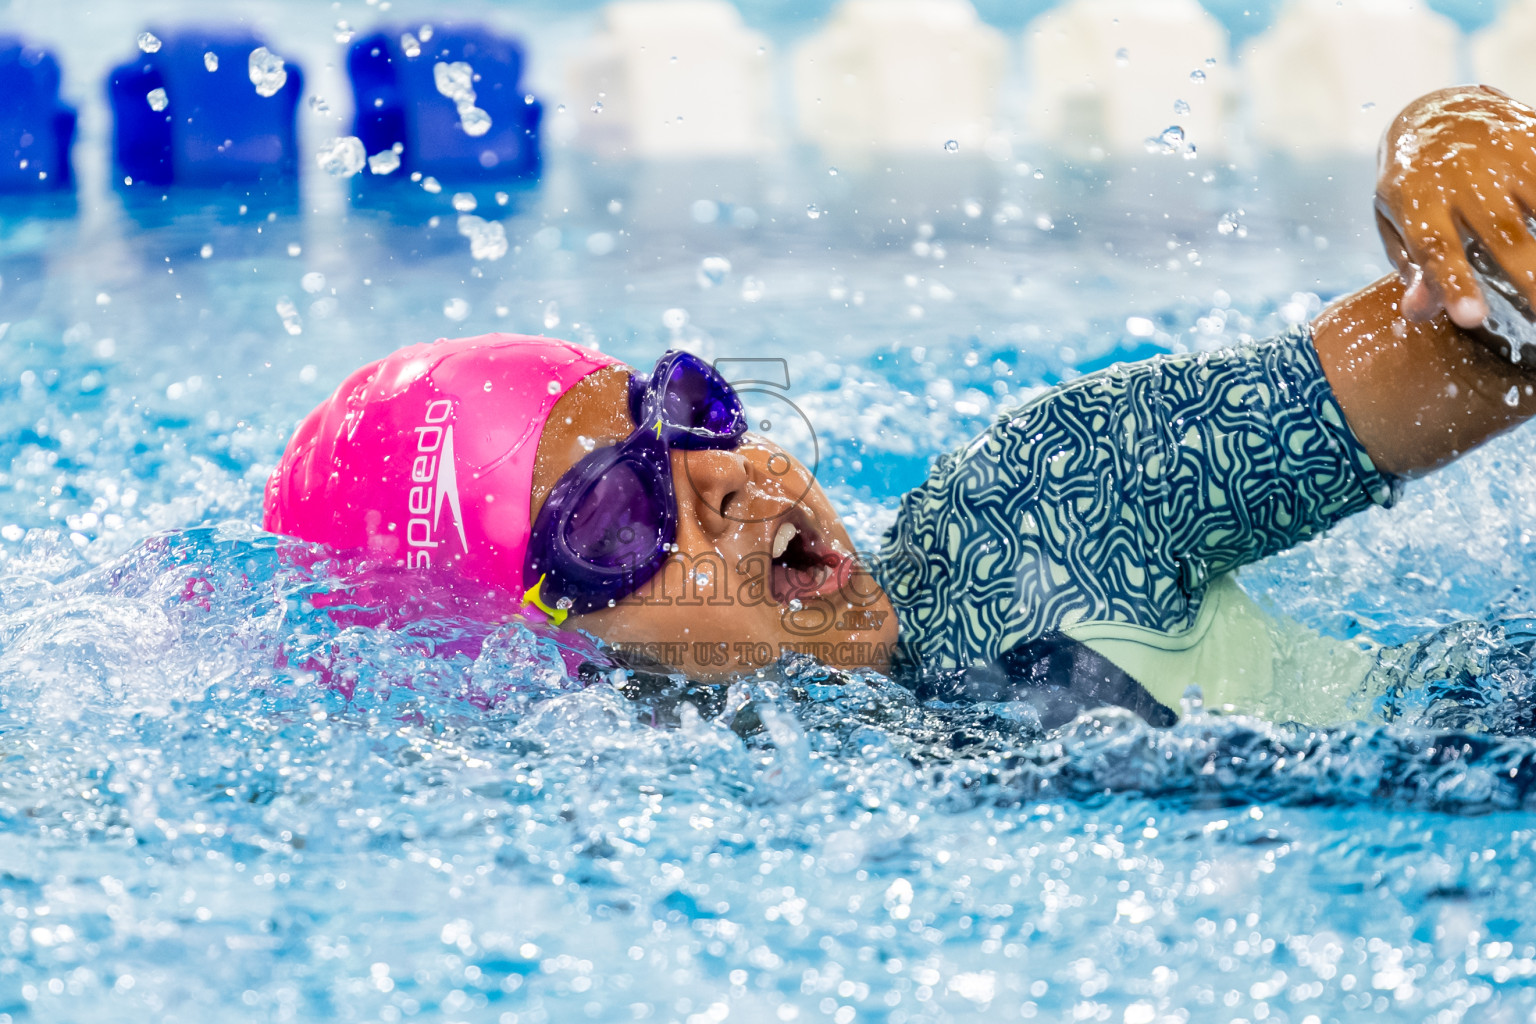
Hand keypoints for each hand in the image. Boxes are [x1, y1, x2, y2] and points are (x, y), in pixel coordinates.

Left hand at [1375, 86, 1535, 329]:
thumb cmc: (1413, 183)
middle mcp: (1461, 175)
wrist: (1437, 111)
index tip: (1473, 319)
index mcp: (1416, 197)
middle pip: (1501, 232)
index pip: (1435, 246)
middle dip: (1529, 277)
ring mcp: (1503, 155)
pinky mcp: (1533, 139)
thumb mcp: (1395, 222)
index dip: (1455, 283)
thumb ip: (1412, 267)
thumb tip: (1421, 313)